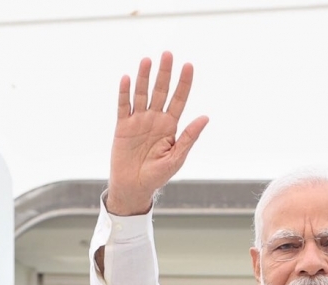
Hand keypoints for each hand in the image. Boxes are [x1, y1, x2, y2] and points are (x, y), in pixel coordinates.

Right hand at [106, 53, 208, 216]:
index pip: (179, 99)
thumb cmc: (157, 176)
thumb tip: (205, 117)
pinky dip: (124, 93)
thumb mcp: (176, 158)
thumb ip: (189, 137)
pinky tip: (126, 78)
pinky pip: (123, 106)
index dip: (184, 83)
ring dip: (144, 78)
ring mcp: (138, 121)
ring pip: (142, 94)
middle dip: (164, 73)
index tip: (188, 65)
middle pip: (161, 91)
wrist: (134, 188)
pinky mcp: (123, 126)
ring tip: (147, 60)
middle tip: (168, 54)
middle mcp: (155, 118)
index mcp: (170, 125)